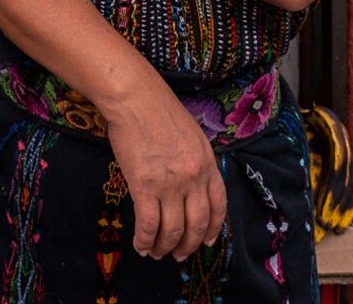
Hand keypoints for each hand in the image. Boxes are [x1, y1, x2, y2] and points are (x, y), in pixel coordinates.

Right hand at [106, 87, 226, 259]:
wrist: (135, 97)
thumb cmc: (159, 110)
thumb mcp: (192, 136)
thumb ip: (196, 161)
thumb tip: (191, 184)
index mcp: (207, 164)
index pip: (218, 206)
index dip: (214, 228)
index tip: (208, 240)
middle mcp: (193, 178)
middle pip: (197, 224)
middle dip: (189, 245)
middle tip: (179, 254)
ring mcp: (170, 184)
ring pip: (172, 230)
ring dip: (164, 247)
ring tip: (157, 253)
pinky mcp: (144, 187)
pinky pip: (148, 225)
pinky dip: (145, 240)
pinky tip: (141, 245)